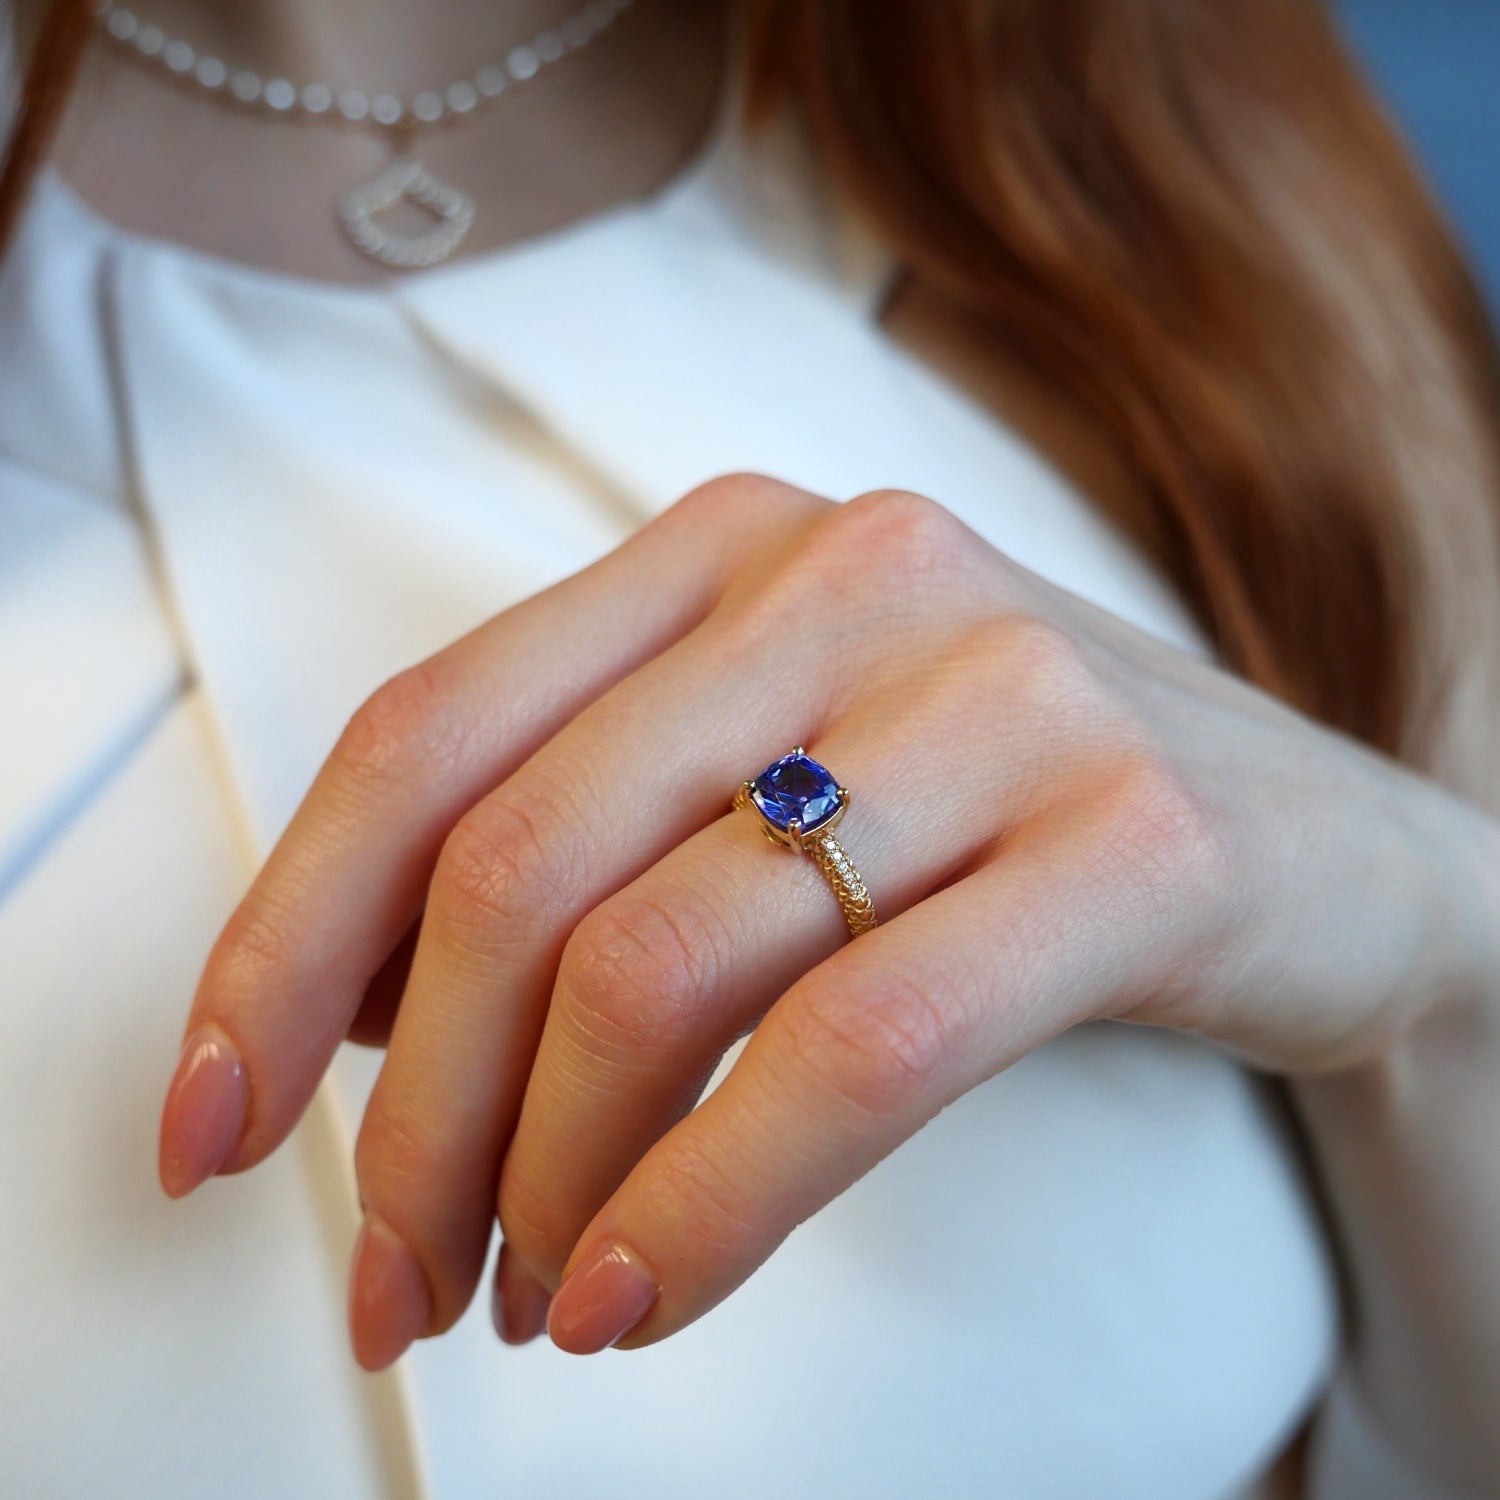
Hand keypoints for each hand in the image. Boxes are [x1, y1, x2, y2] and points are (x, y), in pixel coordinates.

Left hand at [158, 475, 1492, 1365]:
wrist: (1323, 846)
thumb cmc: (998, 823)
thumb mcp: (770, 782)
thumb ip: (585, 853)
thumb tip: (367, 1030)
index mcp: (721, 550)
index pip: (424, 733)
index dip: (283, 939)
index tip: (217, 1121)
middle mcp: (842, 577)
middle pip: (519, 866)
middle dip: (414, 1123)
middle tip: (396, 1283)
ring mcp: (996, 688)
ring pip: (665, 964)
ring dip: (549, 1181)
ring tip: (531, 1299)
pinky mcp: (1131, 832)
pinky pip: (856, 1047)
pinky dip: (712, 1203)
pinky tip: (644, 1296)